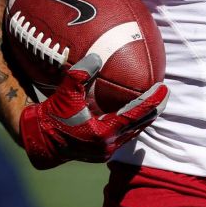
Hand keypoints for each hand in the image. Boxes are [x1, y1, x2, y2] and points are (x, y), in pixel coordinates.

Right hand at [19, 53, 168, 169]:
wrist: (40, 140)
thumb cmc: (53, 116)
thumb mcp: (65, 93)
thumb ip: (81, 74)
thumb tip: (97, 56)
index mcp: (103, 133)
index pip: (135, 115)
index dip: (151, 102)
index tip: (164, 88)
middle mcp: (108, 145)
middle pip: (140, 125)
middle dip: (154, 108)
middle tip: (165, 91)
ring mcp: (106, 150)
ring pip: (133, 131)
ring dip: (144, 116)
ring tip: (155, 99)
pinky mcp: (102, 149)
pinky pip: (125, 133)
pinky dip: (133, 121)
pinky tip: (136, 110)